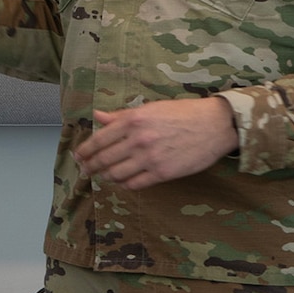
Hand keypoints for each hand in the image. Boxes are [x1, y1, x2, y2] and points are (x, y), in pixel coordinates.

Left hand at [74, 99, 238, 189]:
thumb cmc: (183, 113)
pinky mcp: (163, 173)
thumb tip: (98, 116)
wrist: (215, 124)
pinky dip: (124, 184)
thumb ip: (121, 115)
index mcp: (133, 120)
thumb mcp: (150, 108)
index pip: (99, 139)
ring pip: (116, 174)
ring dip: (106, 176)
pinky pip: (135, 184)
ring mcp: (150, 158)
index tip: (78, 156)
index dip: (85, 150)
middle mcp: (138, 139)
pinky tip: (123, 182)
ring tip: (102, 176)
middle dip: (90, 166)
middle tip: (84, 170)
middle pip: (104, 158)